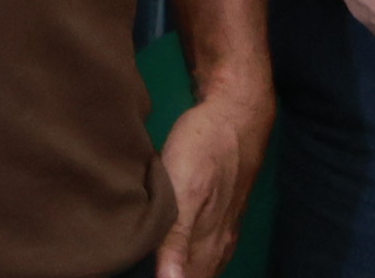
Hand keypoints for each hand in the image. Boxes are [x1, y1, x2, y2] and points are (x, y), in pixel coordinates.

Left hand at [153, 86, 270, 277]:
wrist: (236, 113)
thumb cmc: (207, 148)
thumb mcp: (185, 191)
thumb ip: (176, 241)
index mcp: (208, 243)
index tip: (139, 273)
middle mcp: (218, 242)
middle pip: (193, 276)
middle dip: (170, 275)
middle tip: (138, 267)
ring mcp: (223, 228)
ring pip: (200, 265)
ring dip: (180, 268)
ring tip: (152, 263)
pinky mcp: (221, 213)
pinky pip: (205, 248)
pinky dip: (189, 255)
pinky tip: (175, 249)